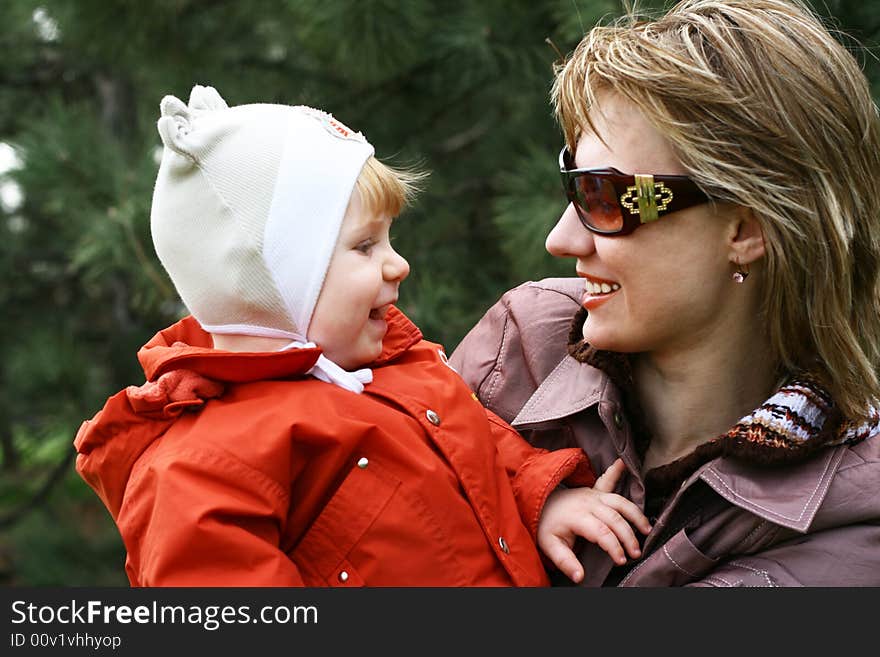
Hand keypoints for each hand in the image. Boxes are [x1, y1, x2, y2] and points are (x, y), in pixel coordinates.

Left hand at [537, 458, 651, 582]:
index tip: (621, 561)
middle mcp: (587, 503)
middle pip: (614, 518)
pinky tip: (623, 462)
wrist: (537, 504)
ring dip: (635, 514)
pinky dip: (616, 472)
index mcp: (577, 516)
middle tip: (636, 553)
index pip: (601, 533)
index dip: (614, 547)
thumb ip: (565, 562)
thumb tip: (579, 577)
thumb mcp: (550, 546)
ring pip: (619, 501)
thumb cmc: (546, 527)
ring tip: (647, 529)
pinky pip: (607, 480)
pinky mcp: (594, 491)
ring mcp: (592, 495)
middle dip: (628, 536)